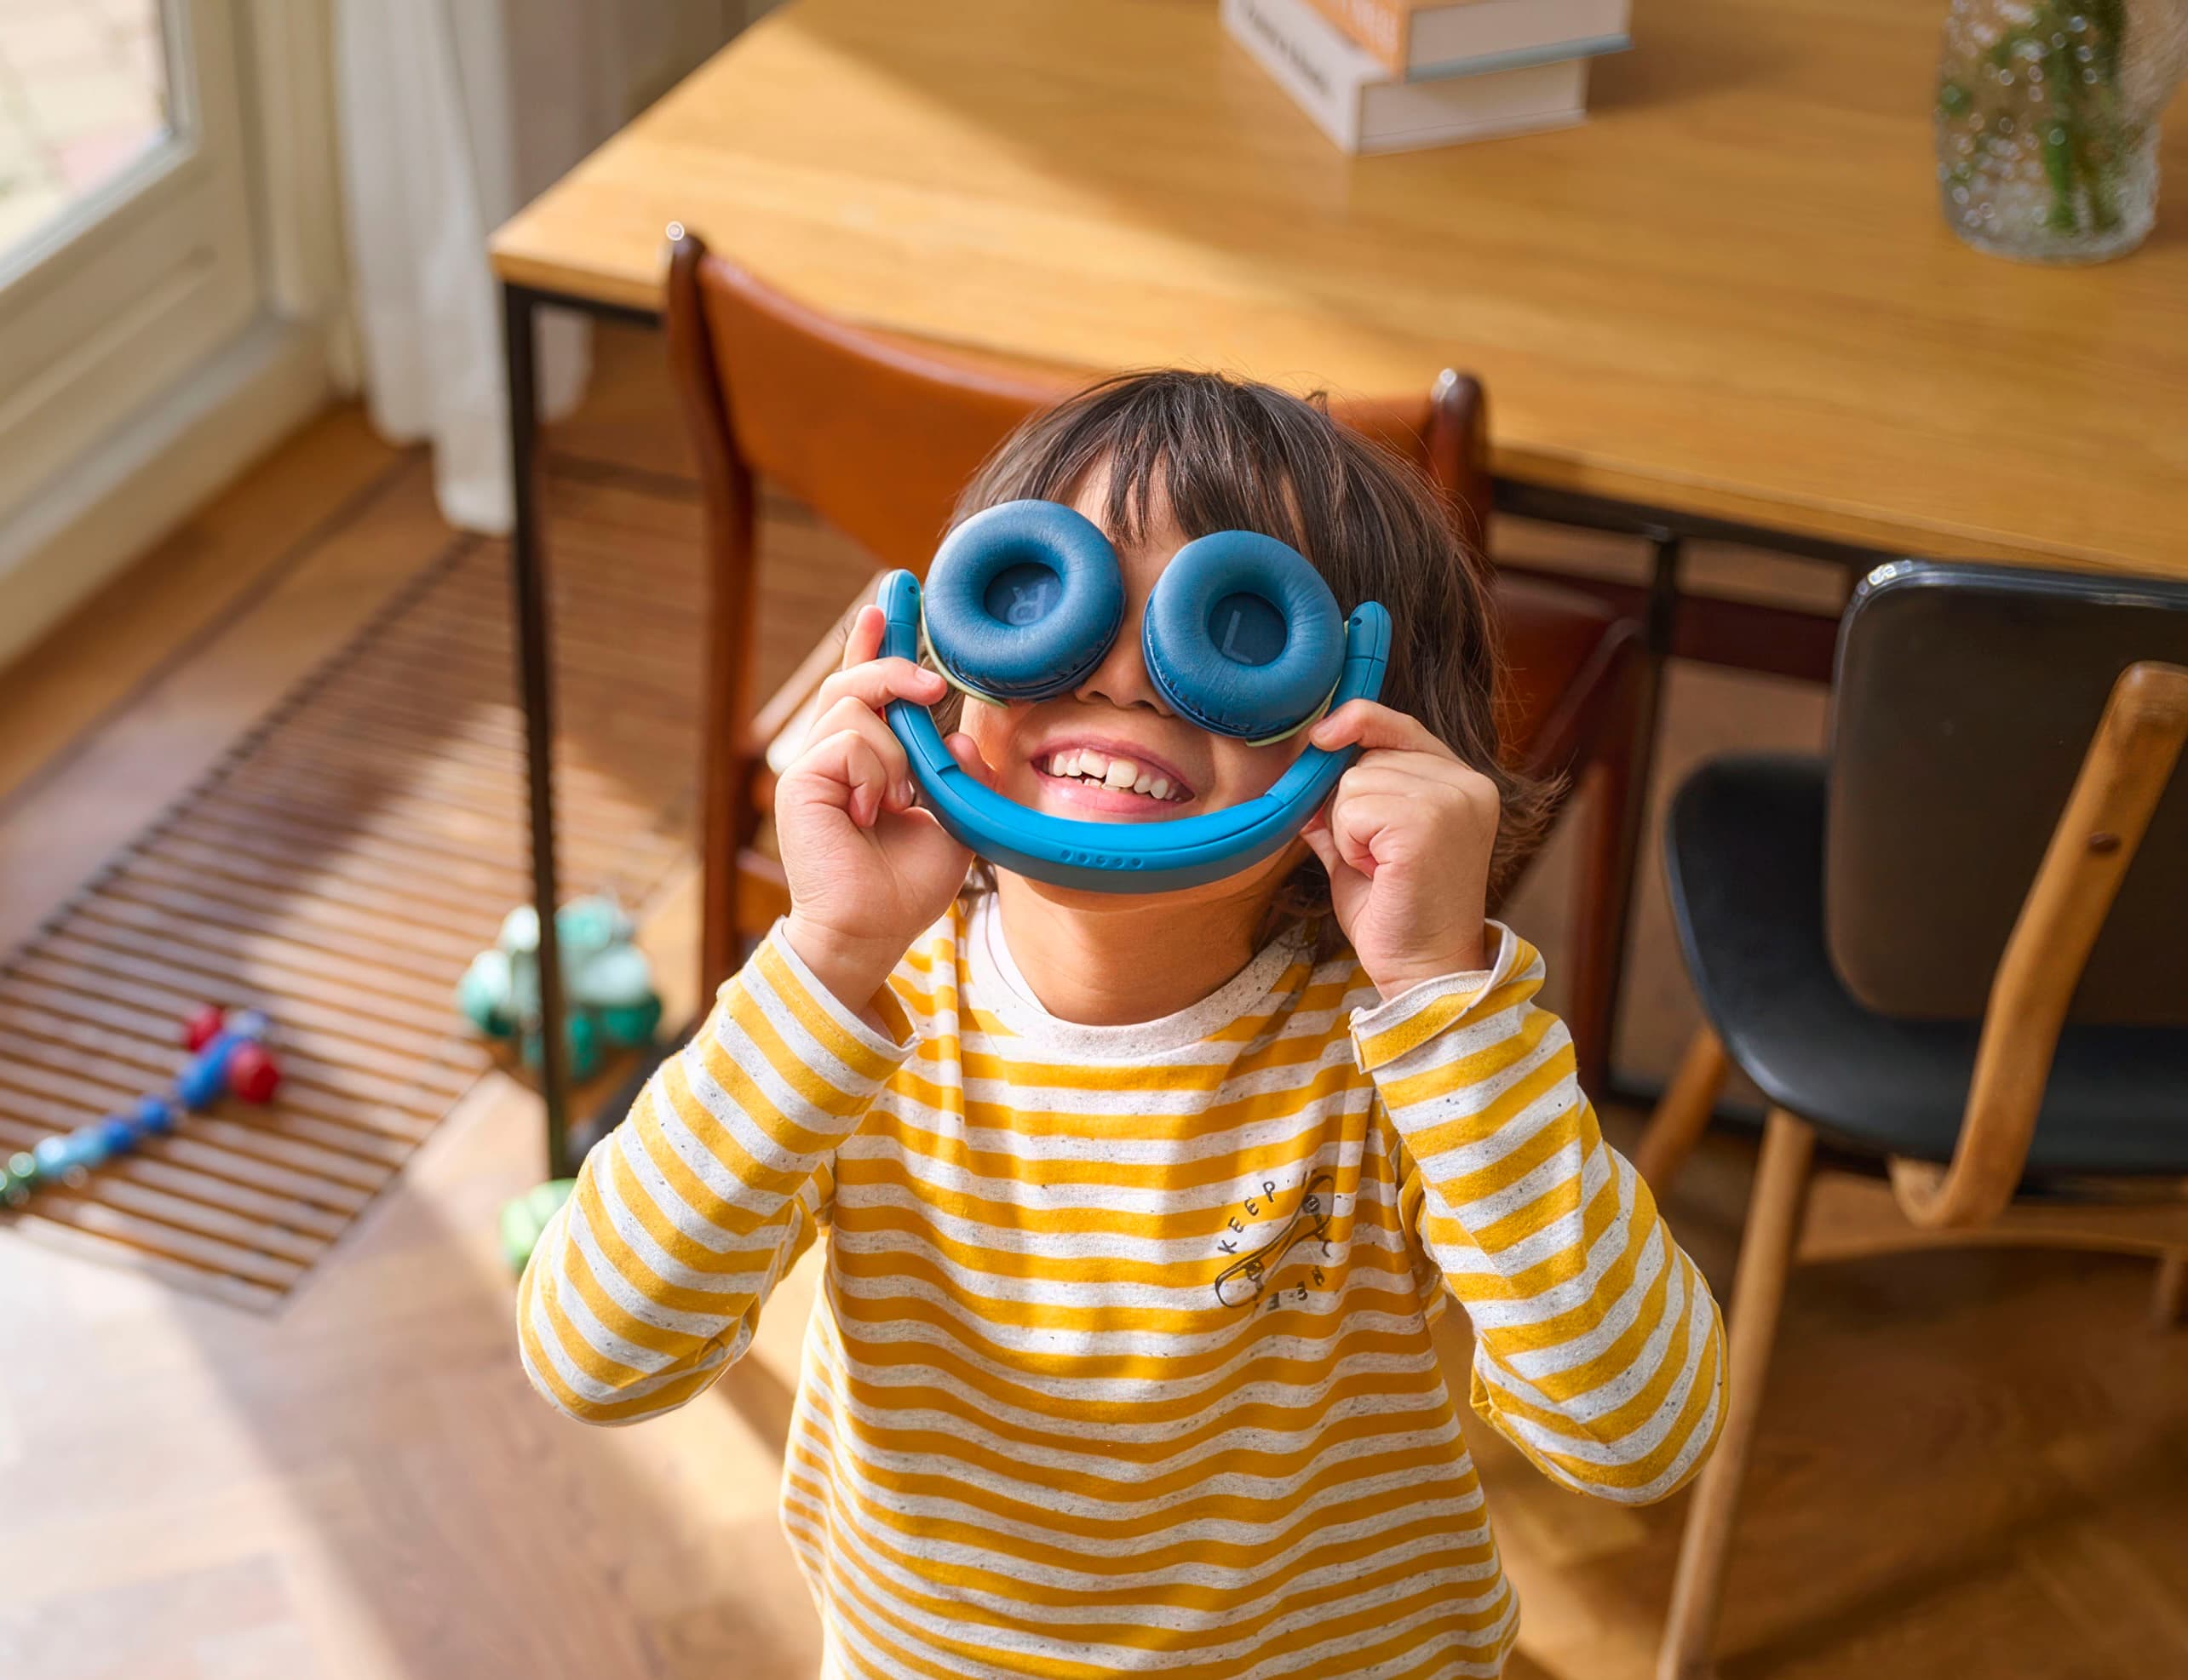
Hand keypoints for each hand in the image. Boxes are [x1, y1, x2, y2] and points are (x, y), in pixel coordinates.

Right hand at [775, 603, 993, 1018]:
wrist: (872, 932)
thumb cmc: (905, 887)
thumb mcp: (953, 821)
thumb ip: (959, 774)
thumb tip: (964, 737)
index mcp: (861, 763)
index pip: (863, 691)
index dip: (873, 645)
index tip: (891, 602)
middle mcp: (830, 758)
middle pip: (854, 683)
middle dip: (894, 668)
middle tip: (932, 683)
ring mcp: (810, 768)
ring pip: (855, 709)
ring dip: (894, 750)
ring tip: (896, 798)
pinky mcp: (800, 781)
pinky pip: (849, 743)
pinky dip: (876, 773)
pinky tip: (874, 811)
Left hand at [1298, 700, 1498, 998]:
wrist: (1422, 972)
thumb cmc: (1397, 915)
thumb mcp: (1365, 847)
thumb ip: (1344, 807)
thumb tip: (1304, 776)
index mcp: (1462, 783)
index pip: (1401, 727)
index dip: (1359, 721)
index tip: (1322, 735)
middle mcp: (1467, 784)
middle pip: (1366, 757)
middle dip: (1349, 807)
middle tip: (1376, 859)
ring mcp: (1451, 800)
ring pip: (1353, 782)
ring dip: (1347, 831)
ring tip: (1379, 868)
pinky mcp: (1427, 822)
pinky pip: (1352, 809)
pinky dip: (1348, 844)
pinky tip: (1377, 872)